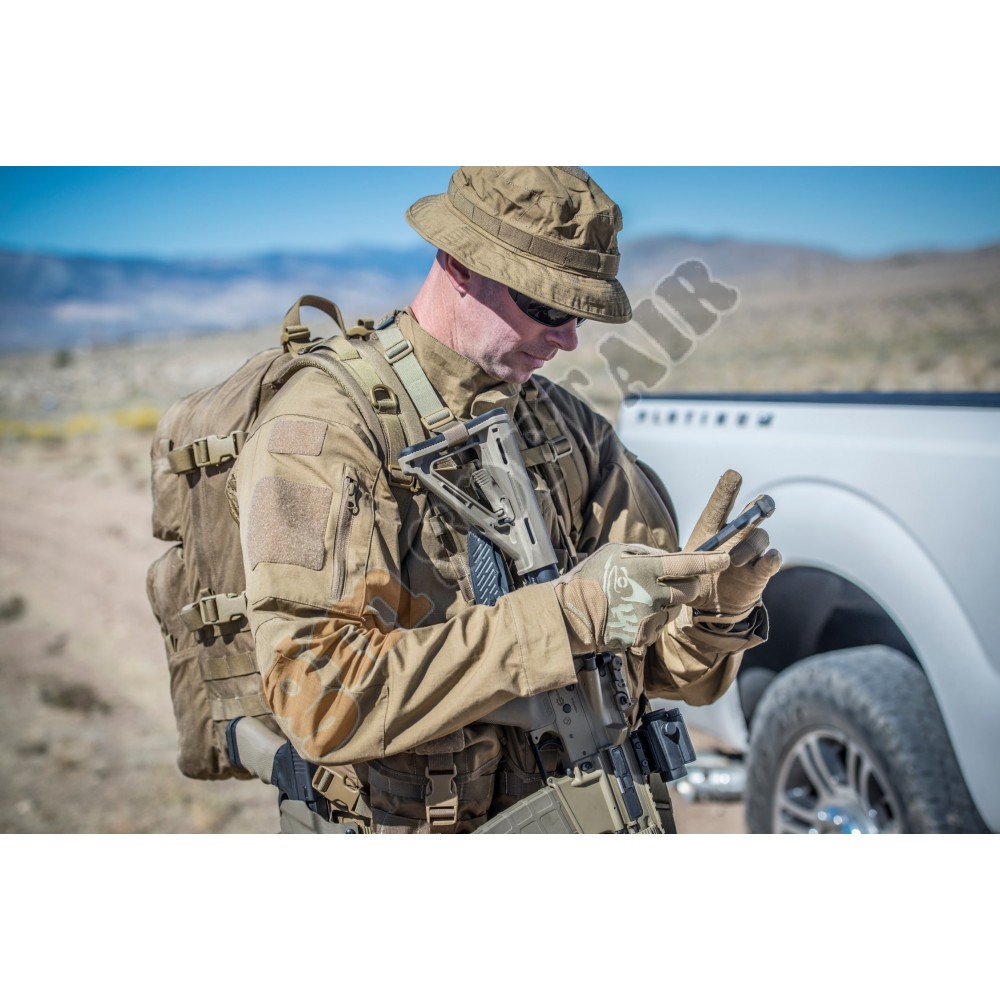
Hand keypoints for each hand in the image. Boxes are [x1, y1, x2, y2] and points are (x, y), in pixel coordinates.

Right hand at [553, 542, 729, 653]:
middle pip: (690, 592)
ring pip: (675, 611)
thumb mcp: (614, 552)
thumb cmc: (589, 578)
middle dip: (688, 586)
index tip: (725, 558)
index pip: (687, 564)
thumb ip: (646, 553)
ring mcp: (647, 619)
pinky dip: (651, 622)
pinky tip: (631, 615)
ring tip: (637, 600)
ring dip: (666, 605)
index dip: (709, 561)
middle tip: (672, 583)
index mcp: (645, 570)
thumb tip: (670, 556)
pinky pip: (658, 628)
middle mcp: (651, 595)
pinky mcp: (642, 638)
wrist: (569, 615)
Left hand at [684, 470, 782, 618]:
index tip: (734, 475)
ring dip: (749, 546)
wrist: (710, 606)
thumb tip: (683, 560)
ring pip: (759, 537)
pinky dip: (771, 559)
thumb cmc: (694, 578)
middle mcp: (735, 535)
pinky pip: (772, 560)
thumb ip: (683, 563)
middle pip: (751, 513)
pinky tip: (767, 560)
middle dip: (756, 507)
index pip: (720, 506)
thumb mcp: (682, 570)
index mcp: (711, 529)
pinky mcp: (761, 571)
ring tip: (734, 560)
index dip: (726, 490)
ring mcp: (750, 552)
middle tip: (757, 508)